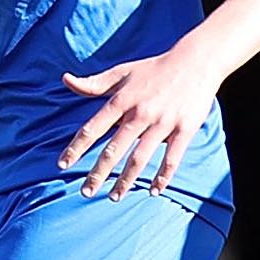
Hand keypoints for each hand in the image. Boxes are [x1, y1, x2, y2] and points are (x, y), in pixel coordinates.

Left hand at [60, 42, 223, 198]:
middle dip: (98, 173)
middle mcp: (140, 113)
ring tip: (114, 197)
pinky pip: (171, 159)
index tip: (63, 165)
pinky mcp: (184, 130)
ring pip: (140, 158)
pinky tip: (153, 191)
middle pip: (114, 149)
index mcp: (122, 100)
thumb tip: (66, 80)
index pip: (93, 128)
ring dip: (125, 180)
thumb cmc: (154, 68)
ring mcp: (163, 123)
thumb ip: (93, 83)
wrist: (196, 61)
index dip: (76, 148)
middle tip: (86, 192)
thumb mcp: (122, 72)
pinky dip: (162, 177)